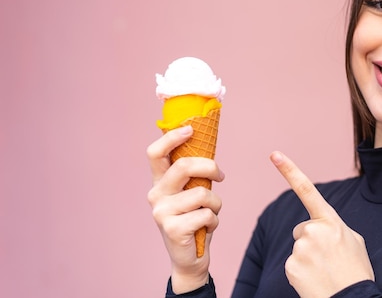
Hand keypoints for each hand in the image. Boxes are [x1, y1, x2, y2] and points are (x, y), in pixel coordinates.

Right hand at [146, 125, 224, 293]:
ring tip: (210, 213)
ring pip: (202, 193)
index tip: (190, 130)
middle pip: (183, 166)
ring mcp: (161, 213)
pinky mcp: (172, 229)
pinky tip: (206, 228)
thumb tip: (204, 140)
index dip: (171, 138)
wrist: (190, 257)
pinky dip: (214, 221)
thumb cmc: (194, 218)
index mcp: (159, 182)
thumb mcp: (192, 191)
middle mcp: (155, 195)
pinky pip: (206, 214)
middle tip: (220, 176)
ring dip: (216, 203)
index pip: (155, 153)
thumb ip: (193, 173)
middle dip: (209, 167)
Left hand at [270, 151, 374, 297]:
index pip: (307, 190)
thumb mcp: (354, 241)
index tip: (274, 154)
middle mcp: (313, 230)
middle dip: (311, 242)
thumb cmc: (356, 271)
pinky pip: (293, 265)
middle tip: (330, 259)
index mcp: (330, 221)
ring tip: (326, 271)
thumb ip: (334, 227)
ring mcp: (300, 249)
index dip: (290, 170)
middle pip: (302, 230)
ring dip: (308, 259)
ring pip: (298, 249)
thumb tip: (321, 228)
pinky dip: (302, 273)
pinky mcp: (291, 267)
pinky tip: (315, 280)